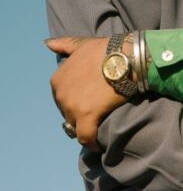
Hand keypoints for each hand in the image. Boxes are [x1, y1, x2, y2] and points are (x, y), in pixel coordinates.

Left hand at [47, 36, 128, 150]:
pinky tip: (97, 145)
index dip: (76, 102)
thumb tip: (48, 45)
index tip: (88, 103)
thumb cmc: (107, 50)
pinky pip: (85, 136)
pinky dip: (91, 143)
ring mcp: (72, 106)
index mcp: (58, 79)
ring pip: (76, 126)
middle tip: (97, 114)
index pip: (63, 98)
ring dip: (86, 128)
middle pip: (68, 113)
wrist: (126, 58)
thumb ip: (64, 45)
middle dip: (80, 115)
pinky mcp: (86, 116)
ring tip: (99, 128)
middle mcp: (61, 94)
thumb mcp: (82, 45)